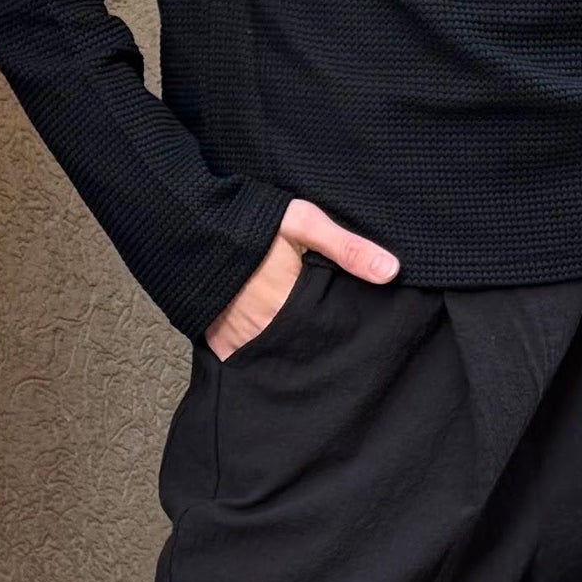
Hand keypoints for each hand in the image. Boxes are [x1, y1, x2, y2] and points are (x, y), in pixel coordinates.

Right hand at [206, 199, 401, 361]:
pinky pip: (242, 361)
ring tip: (299, 347)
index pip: (326, 333)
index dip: (338, 335)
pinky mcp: (217, 340)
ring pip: (273, 358)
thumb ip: (347, 248)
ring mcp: (238, 337)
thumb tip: (392, 271)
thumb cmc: (251, 220)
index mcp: (290, 303)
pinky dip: (255, 358)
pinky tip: (268, 352)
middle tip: (326, 343)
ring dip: (286, 354)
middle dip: (314, 349)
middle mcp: (265, 328)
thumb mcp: (304, 223)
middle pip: (300, 350)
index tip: (350, 335)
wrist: (189, 225)